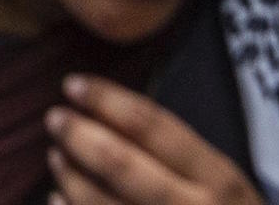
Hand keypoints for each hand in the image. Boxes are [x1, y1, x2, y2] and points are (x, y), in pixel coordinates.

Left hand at [48, 75, 260, 204]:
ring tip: (56, 156)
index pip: (155, 127)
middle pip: (122, 165)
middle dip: (81, 136)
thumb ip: (177, 156)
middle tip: (54, 117)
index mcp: (218, 178)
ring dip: (71, 177)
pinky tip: (57, 199)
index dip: (109, 101)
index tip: (73, 84)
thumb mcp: (223, 186)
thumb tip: (108, 116)